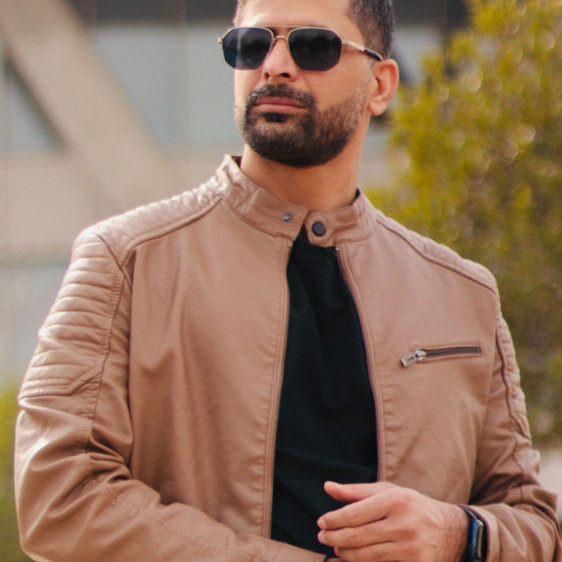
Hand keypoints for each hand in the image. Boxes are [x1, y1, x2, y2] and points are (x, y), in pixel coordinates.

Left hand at [317, 481, 466, 561]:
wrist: (455, 532)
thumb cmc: (415, 507)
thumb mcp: (390, 492)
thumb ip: (357, 491)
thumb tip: (328, 487)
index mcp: (396, 500)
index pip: (355, 513)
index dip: (334, 520)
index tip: (322, 522)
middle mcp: (404, 524)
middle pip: (358, 536)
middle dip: (335, 538)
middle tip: (322, 537)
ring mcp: (411, 549)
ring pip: (367, 556)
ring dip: (345, 554)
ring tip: (336, 548)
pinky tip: (347, 561)